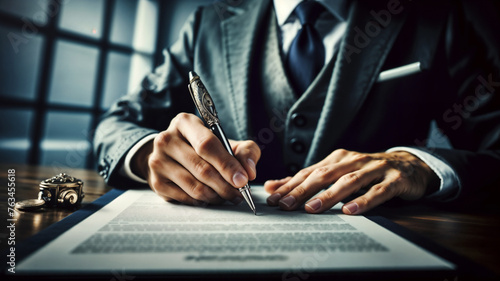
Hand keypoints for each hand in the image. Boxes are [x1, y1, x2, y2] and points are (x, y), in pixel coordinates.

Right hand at [132, 113, 260, 205]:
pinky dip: (204, 202)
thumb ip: (245, 151)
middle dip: (226, 185)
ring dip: (217, 196)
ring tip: (229, 196)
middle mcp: (167, 139)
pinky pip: (186, 198)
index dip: (227, 165)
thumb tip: (249, 172)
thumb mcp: (227, 142)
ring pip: (194, 187)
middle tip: (240, 194)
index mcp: (185, 123)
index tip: (243, 180)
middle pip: (202, 168)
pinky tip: (212, 198)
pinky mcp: (156, 182)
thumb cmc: (205, 148)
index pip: (207, 145)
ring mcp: (158, 161)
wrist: (172, 155)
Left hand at [265, 149, 438, 214]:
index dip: (290, 185)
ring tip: (312, 208)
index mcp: (338, 158)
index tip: (273, 199)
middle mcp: (354, 160)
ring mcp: (376, 169)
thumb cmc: (368, 171)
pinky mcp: (395, 179)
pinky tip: (350, 210)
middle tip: (285, 205)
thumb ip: (307, 179)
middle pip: (325, 175)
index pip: (310, 172)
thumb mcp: (338, 172)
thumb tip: (273, 185)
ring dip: (329, 195)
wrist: (410, 165)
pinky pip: (378, 191)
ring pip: (349, 181)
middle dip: (302, 190)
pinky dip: (364, 200)